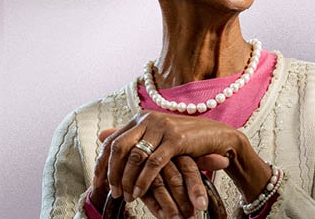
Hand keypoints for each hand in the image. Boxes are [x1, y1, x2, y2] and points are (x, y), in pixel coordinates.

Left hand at [96, 113, 242, 217]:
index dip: (102, 163)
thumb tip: (100, 135)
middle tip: (111, 192)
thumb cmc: (184, 140)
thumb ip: (130, 136)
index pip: (112, 141)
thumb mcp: (155, 136)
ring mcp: (161, 128)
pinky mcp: (176, 139)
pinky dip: (144, 180)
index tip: (97, 183)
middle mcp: (148, 119)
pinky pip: (153, 163)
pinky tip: (140, 193)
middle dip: (112, 172)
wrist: (217, 136)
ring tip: (126, 196)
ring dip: (128, 179)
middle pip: (118, 147)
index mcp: (140, 118)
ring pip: (135, 156)